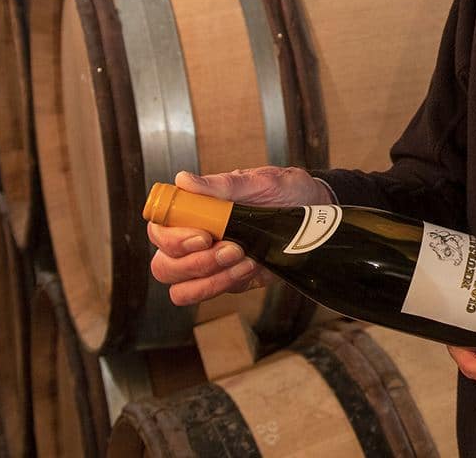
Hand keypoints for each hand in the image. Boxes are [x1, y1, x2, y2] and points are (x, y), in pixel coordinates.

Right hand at [147, 167, 326, 306]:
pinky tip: (253, 263)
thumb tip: (183, 180)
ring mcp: (210, 264)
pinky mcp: (228, 281)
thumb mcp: (260, 182)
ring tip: (244, 255)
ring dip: (211, 278)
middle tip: (231, 248)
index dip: (171, 238)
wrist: (316, 211)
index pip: (159, 230)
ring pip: (181, 289)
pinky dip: (229, 282)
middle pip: (163, 266)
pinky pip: (211, 293)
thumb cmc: (285, 191)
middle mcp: (195, 240)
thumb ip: (222, 185)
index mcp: (195, 212)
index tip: (204, 234)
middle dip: (193, 263)